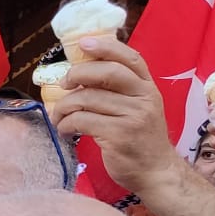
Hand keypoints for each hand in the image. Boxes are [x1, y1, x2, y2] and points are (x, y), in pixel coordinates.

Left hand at [51, 37, 174, 194]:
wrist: (155, 171)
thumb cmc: (139, 137)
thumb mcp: (138, 107)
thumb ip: (119, 89)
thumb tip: (81, 71)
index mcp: (148, 87)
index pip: (130, 58)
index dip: (106, 47)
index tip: (83, 43)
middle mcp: (144, 98)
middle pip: (106, 73)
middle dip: (78, 74)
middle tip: (64, 84)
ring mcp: (133, 117)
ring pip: (87, 99)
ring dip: (64, 107)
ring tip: (58, 116)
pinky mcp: (119, 135)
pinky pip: (81, 121)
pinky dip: (65, 124)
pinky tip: (64, 130)